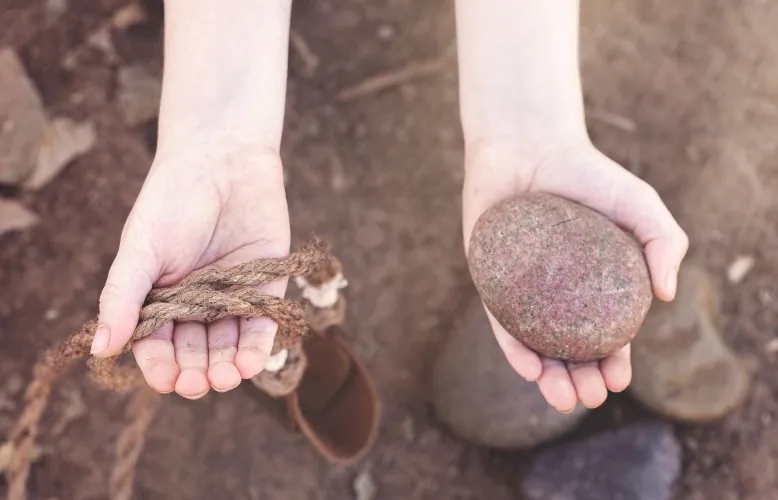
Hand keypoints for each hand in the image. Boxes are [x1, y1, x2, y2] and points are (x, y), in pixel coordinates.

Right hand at [91, 144, 289, 398]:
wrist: (223, 160)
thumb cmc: (172, 201)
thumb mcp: (140, 250)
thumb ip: (123, 298)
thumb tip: (100, 349)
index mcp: (160, 298)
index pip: (158, 345)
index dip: (162, 366)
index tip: (167, 380)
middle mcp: (196, 303)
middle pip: (195, 351)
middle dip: (196, 370)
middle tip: (198, 383)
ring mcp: (232, 297)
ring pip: (228, 345)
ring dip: (227, 366)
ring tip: (225, 378)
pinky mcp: (266, 287)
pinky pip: (262, 325)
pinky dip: (257, 347)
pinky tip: (249, 364)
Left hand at [462, 137, 687, 411]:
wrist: (530, 144)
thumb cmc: (588, 174)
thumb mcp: (641, 206)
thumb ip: (664, 243)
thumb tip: (666, 296)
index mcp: (592, 284)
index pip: (604, 333)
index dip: (613, 361)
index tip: (619, 379)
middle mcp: (555, 292)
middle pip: (568, 346)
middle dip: (580, 379)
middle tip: (590, 397)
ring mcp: (520, 288)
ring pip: (534, 343)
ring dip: (548, 376)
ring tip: (564, 399)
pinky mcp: (488, 278)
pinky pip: (499, 320)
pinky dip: (514, 348)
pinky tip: (530, 369)